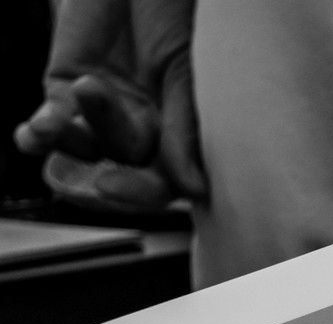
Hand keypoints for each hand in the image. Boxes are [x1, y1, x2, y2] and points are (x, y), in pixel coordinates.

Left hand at [13, 0, 203, 208]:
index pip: (168, 176)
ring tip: (63, 115)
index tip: (125, 189)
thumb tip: (194, 190)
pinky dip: (41, 130)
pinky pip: (53, 119)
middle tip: (104, 183)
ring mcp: (103, 108)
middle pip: (129, 165)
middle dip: (118, 173)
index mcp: (181, 128)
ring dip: (75, 140)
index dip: (147, 191)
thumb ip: (183, 128)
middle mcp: (143, 125)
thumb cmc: (171, 10)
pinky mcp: (65, 86)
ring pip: (89, 144)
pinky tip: (32, 136)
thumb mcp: (183, 69)